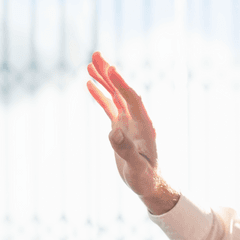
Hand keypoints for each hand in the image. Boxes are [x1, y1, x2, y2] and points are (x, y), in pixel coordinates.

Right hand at [86, 53, 179, 213]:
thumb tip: (112, 132)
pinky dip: (100, 95)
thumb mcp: (136, 167)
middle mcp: (137, 120)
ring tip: (90, 64)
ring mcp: (128, 122)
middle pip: (122, 91)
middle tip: (96, 55)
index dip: (121, 83)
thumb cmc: (145, 178)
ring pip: (115, 96)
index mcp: (144, 125)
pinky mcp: (121, 127)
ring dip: (104, 80)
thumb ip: (125, 150)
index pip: (132, 99)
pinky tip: (90, 84)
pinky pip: (109, 107)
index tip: (110, 68)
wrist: (149, 184)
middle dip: (110, 73)